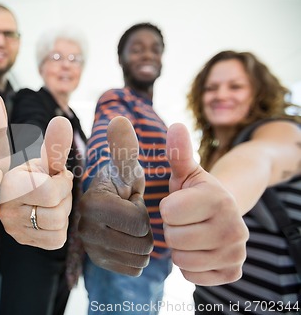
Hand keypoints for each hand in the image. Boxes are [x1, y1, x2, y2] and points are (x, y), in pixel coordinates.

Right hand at [0, 116, 73, 249]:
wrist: (24, 190)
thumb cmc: (35, 172)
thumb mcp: (43, 158)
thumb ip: (53, 144)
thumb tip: (62, 121)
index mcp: (7, 185)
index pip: (47, 191)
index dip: (61, 183)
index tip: (54, 175)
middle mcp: (4, 211)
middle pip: (56, 213)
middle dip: (64, 198)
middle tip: (55, 188)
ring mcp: (12, 230)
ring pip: (58, 228)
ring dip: (63, 212)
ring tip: (52, 200)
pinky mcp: (23, 241)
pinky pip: (56, 241)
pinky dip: (60, 228)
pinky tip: (50, 215)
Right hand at [78, 116, 151, 275]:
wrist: (111, 203)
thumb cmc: (121, 181)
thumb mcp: (126, 165)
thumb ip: (124, 146)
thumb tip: (118, 119)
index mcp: (91, 204)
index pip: (138, 221)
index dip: (143, 210)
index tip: (130, 199)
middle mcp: (84, 229)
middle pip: (140, 242)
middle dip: (145, 228)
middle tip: (131, 214)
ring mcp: (90, 248)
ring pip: (139, 258)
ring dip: (143, 242)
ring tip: (129, 226)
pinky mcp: (97, 262)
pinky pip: (133, 269)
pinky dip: (138, 257)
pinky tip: (128, 240)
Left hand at [161, 123, 247, 285]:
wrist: (221, 215)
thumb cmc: (195, 192)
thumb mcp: (186, 173)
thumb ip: (178, 153)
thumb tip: (176, 126)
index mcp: (218, 198)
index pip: (168, 212)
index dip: (167, 208)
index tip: (179, 203)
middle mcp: (233, 227)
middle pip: (174, 238)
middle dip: (172, 229)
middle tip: (185, 221)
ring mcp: (235, 252)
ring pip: (181, 260)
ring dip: (179, 248)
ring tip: (191, 234)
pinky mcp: (232, 272)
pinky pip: (192, 276)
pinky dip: (189, 266)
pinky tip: (198, 250)